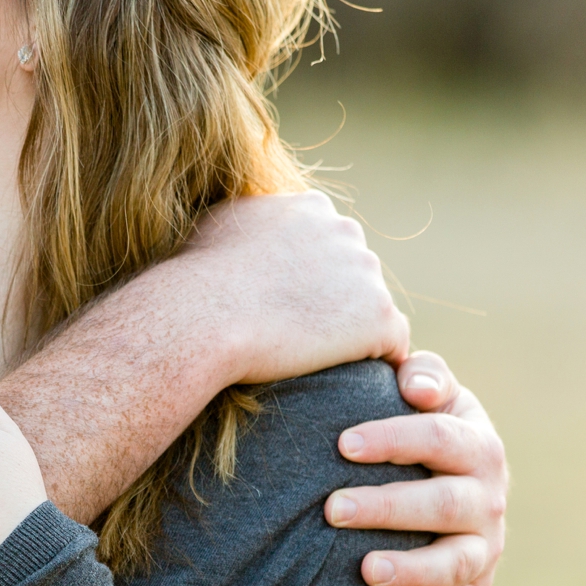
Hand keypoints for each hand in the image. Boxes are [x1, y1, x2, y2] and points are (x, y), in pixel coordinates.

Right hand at [179, 191, 410, 381]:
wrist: (203, 316)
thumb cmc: (194, 280)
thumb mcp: (217, 226)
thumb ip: (247, 224)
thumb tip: (243, 231)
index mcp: (311, 207)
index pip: (326, 245)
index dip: (306, 281)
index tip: (281, 307)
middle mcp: (345, 230)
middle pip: (354, 274)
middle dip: (332, 303)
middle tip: (295, 338)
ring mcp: (367, 272)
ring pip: (370, 309)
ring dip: (349, 333)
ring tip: (312, 360)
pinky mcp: (379, 316)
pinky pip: (392, 345)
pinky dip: (371, 362)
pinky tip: (345, 378)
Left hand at [323, 352, 507, 585]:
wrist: (446, 474)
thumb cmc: (419, 426)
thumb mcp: (430, 392)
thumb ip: (425, 375)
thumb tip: (414, 387)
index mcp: (476, 443)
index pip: (440, 437)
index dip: (394, 439)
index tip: (343, 443)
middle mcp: (487, 497)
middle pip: (442, 504)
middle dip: (387, 507)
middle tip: (331, 508)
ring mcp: (483, 545)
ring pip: (454, 562)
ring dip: (412, 568)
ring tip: (365, 569)